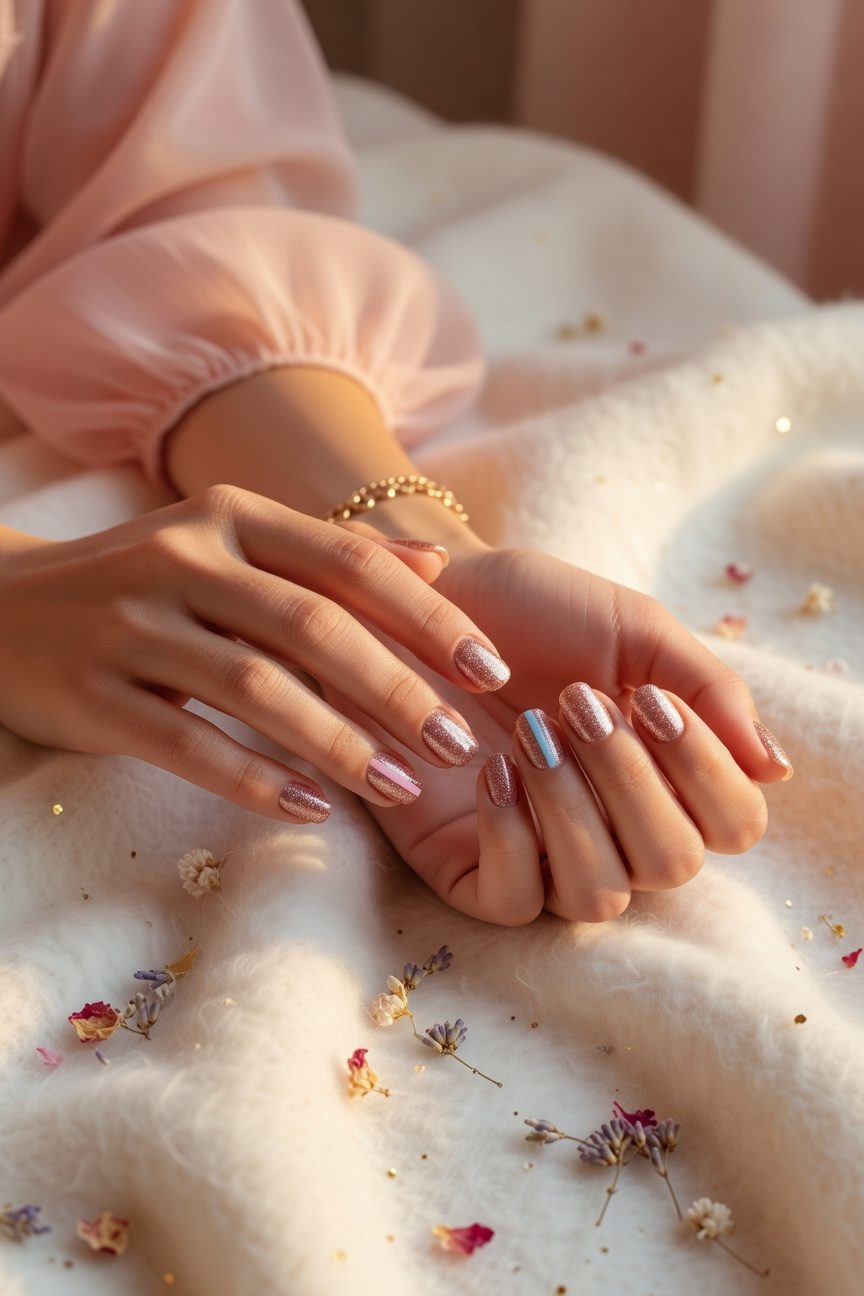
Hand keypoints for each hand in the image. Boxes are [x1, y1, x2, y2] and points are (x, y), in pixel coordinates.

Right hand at [0, 486, 511, 822]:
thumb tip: (438, 564)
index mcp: (233, 520)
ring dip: (340, 742)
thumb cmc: (143, 581)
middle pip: (315, 626)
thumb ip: (331, 554)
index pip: (351, 563)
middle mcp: (186, 561)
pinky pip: (186, 741)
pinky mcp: (95, 693)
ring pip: (256, 687)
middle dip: (400, 689)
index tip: (494, 670)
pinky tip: (311, 809)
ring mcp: (135, 627)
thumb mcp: (231, 545)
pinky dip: (254, 776)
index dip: (430, 617)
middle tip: (464, 742)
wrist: (1, 608)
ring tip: (405, 786)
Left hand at [344, 544, 788, 924]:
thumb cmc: (536, 614)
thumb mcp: (634, 629)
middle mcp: (615, 828)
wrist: (430, 598)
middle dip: (632, 780)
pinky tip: (494, 768)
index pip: (732, 823)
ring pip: (598, 895)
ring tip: (532, 728)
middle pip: (672, 865)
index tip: (650, 700)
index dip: (706, 771)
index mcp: (666, 775)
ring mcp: (544, 855)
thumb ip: (707, 689)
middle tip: (578, 702)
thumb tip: (775, 767)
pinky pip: (512, 900)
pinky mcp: (469, 868)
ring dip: (574, 808)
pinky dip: (512, 836)